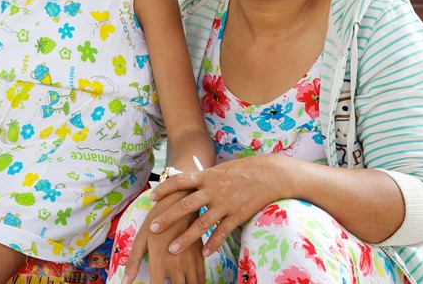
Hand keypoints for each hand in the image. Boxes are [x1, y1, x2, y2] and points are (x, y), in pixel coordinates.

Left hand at [122, 189, 204, 283]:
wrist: (180, 201)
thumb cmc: (157, 219)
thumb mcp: (141, 238)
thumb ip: (133, 262)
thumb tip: (124, 282)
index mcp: (159, 263)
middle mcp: (176, 266)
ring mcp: (190, 262)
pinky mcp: (200, 257)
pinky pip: (201, 278)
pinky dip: (197, 282)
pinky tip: (190, 282)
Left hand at [146, 157, 286, 256]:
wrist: (270, 174)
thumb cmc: (243, 170)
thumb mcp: (220, 169)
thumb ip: (204, 178)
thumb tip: (186, 183)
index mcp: (207, 176)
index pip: (180, 181)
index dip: (165, 189)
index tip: (152, 198)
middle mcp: (213, 190)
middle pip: (186, 205)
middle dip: (168, 217)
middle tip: (153, 227)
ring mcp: (225, 203)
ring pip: (202, 224)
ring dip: (186, 238)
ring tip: (172, 249)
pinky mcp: (238, 215)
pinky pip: (222, 232)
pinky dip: (213, 244)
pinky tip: (204, 253)